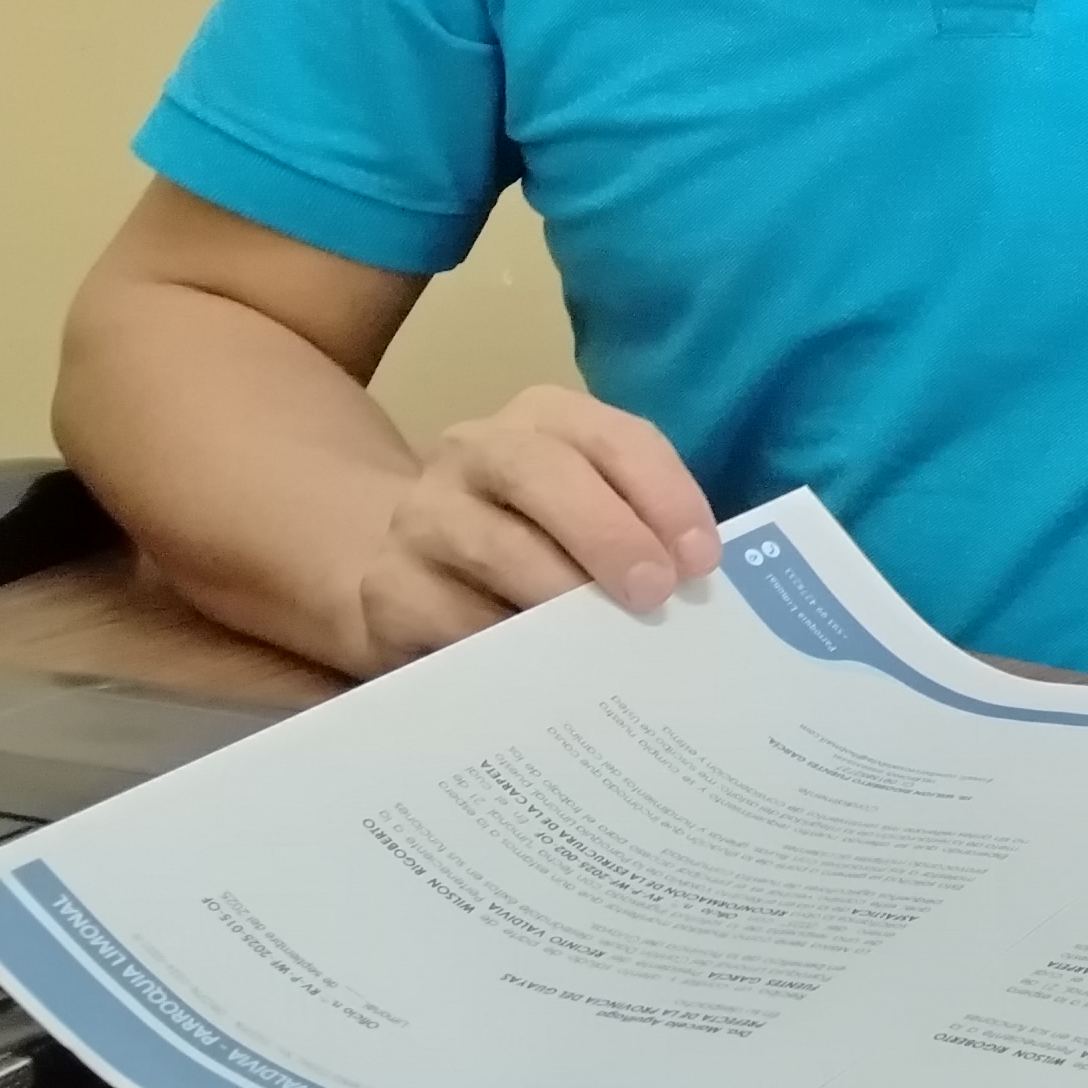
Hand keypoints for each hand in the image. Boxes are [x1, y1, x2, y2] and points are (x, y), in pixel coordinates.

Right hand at [357, 385, 717, 671]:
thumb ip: (641, 529)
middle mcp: (476, 450)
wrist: (403, 568)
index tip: (701, 560)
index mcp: (545, 419)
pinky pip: (450, 616)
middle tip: (653, 593)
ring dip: (558, 594)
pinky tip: (539, 668)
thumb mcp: (589, 511)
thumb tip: (694, 584)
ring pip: (493, 547)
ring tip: (604, 640)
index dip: (664, 495)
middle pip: (542, 472)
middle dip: (608, 534)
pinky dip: (502, 642)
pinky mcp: (386, 588)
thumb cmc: (531, 538)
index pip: (615, 438)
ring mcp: (422, 515)